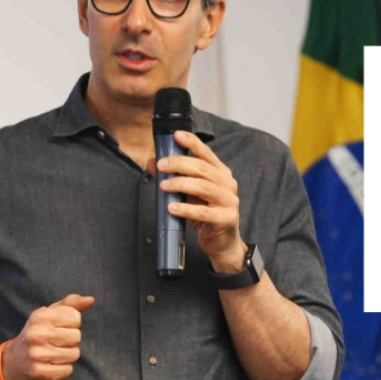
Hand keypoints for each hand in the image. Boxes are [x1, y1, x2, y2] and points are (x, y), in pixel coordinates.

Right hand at [1, 294, 93, 379]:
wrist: (13, 361)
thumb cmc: (37, 333)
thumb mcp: (50, 314)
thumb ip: (71, 304)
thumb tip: (90, 300)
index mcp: (40, 316)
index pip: (75, 318)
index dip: (71, 324)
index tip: (59, 327)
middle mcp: (36, 333)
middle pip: (76, 336)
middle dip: (70, 340)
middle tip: (56, 342)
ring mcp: (36, 354)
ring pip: (74, 354)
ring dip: (68, 355)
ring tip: (53, 353)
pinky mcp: (39, 372)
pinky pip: (67, 370)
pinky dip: (63, 369)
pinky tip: (51, 365)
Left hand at [149, 130, 246, 272]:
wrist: (222, 243)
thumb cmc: (206, 215)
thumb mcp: (188, 194)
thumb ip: (173, 177)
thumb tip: (151, 162)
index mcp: (221, 173)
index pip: (206, 153)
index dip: (192, 142)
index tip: (176, 135)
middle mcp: (227, 184)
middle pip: (203, 168)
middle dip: (179, 164)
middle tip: (161, 165)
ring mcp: (229, 201)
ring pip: (203, 187)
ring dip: (181, 184)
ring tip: (164, 186)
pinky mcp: (226, 219)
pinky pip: (203, 212)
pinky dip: (186, 209)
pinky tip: (172, 208)